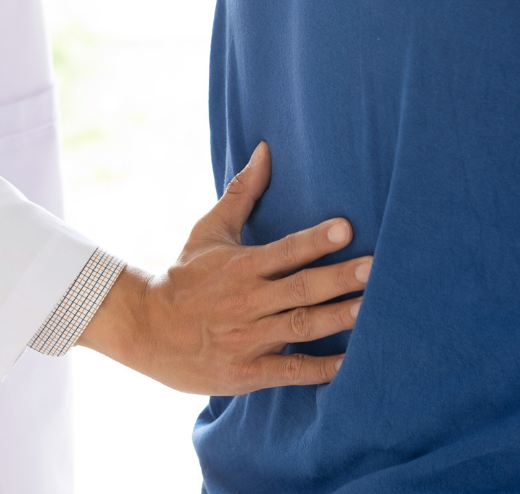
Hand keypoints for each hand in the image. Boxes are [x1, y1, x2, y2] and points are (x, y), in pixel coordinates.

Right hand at [78, 141, 370, 393]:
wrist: (144, 328)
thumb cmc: (185, 275)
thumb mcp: (210, 231)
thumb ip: (242, 192)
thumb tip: (266, 149)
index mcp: (241, 266)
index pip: (285, 251)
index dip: (315, 240)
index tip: (347, 228)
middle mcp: (247, 301)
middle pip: (300, 290)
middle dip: (339, 280)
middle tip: (375, 270)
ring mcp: (248, 338)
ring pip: (300, 328)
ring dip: (337, 320)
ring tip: (371, 311)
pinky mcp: (246, 371)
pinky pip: (290, 371)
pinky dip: (321, 370)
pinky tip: (350, 363)